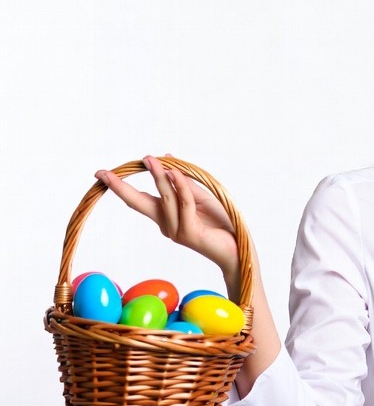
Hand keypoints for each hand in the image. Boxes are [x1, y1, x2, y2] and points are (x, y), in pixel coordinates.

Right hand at [95, 155, 239, 284]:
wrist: (238, 246)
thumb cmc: (220, 222)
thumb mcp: (200, 196)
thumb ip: (185, 180)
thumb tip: (168, 158)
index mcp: (165, 216)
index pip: (139, 199)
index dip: (121, 187)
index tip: (102, 174)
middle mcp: (166, 224)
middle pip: (138, 203)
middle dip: (120, 187)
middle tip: (102, 173)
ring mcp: (176, 231)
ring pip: (165, 197)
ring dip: (159, 176)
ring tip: (150, 159)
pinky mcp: (189, 233)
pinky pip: (184, 203)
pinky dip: (181, 186)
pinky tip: (176, 172)